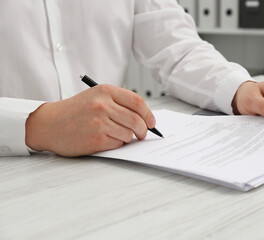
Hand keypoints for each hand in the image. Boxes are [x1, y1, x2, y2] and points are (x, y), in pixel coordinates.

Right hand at [25, 85, 155, 156]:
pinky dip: (117, 144)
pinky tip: (105, 139)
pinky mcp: (96, 139)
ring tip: (116, 135)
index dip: (148, 114)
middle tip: (142, 134)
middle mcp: (103, 105)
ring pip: (129, 134)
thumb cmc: (74, 111)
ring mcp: (99, 122)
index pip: (137, 102)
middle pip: (137, 120)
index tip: (152, 122)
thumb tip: (144, 117)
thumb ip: (118, 103)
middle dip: (143, 130)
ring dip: (127, 137)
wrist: (49, 124)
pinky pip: (118, 143)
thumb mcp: (95, 97)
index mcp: (105, 91)